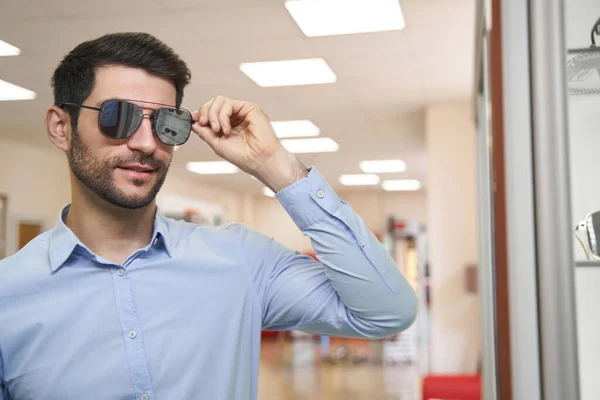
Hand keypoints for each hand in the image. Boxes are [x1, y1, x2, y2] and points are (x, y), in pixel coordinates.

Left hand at [192, 96, 306, 191]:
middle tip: (204, 124)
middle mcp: (235, 116)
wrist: (259, 160)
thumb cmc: (242, 156)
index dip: (200, 113)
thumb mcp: (217, 143)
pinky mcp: (250, 108)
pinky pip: (228, 104)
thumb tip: (192, 122)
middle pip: (213, 103)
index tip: (193, 120)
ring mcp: (242, 111)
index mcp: (227, 124)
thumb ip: (205, 132)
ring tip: (217, 130)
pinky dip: (223, 116)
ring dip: (213, 115)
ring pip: (218, 101)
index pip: (210, 111)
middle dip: (204, 112)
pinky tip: (226, 129)